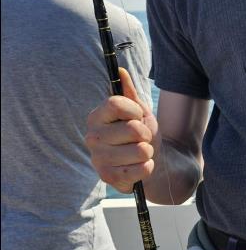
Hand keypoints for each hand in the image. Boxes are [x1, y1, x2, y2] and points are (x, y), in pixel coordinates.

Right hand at [86, 68, 158, 192]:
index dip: (135, 110)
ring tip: (141, 153)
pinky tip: (141, 166)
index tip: (137, 117)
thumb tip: (120, 70)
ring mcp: (98, 159)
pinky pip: (140, 170)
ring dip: (148, 152)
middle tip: (141, 139)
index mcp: (97, 116)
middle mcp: (92, 137)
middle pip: (133, 129)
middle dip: (146, 134)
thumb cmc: (141, 132)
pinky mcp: (108, 178)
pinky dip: (147, 167)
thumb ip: (129, 92)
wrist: (149, 160)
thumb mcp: (138, 110)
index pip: (116, 104)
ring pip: (140, 150)